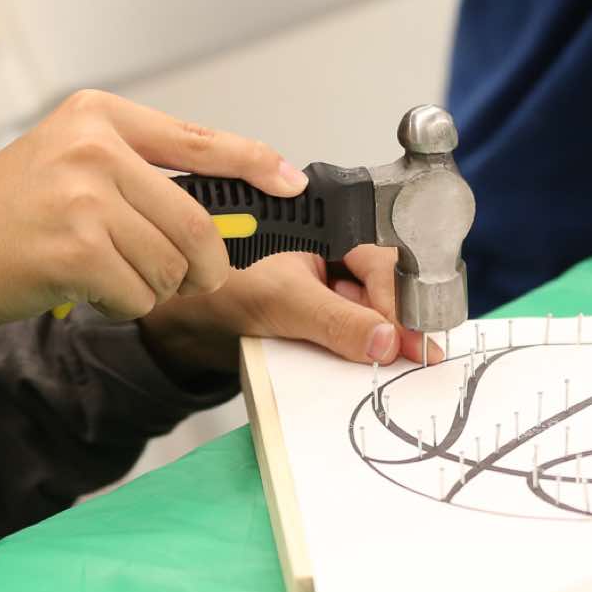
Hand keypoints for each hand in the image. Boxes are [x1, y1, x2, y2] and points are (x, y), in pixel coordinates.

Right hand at [0, 91, 308, 336]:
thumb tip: (222, 197)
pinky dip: (126, 304)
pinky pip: (140, 293)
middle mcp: (94, 146)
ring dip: (156, 287)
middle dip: (205, 263)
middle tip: (196, 279)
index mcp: (98, 115)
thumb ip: (140, 169)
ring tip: (113, 276)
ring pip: (170, 262)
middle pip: (195, 219)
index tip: (288, 182)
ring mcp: (84, 196)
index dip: (255, 164)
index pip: (199, 139)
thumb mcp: (69, 159)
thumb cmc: (6, 215)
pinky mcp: (76, 248)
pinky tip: (88, 291)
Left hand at [137, 245, 444, 374]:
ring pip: (369, 311)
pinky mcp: (318, 309)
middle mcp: (331, 249)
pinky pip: (349, 329)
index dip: (398, 305)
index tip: (411, 343)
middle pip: (383, 287)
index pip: (382, 263)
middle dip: (394, 324)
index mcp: (325, 227)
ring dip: (376, 339)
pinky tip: (360, 363)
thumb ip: (336, 320)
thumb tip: (386, 340)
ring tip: (386, 364)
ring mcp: (326, 281)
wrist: (179, 323)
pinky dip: (357, 348)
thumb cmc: (217, 287)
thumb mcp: (283, 302)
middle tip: (412, 361)